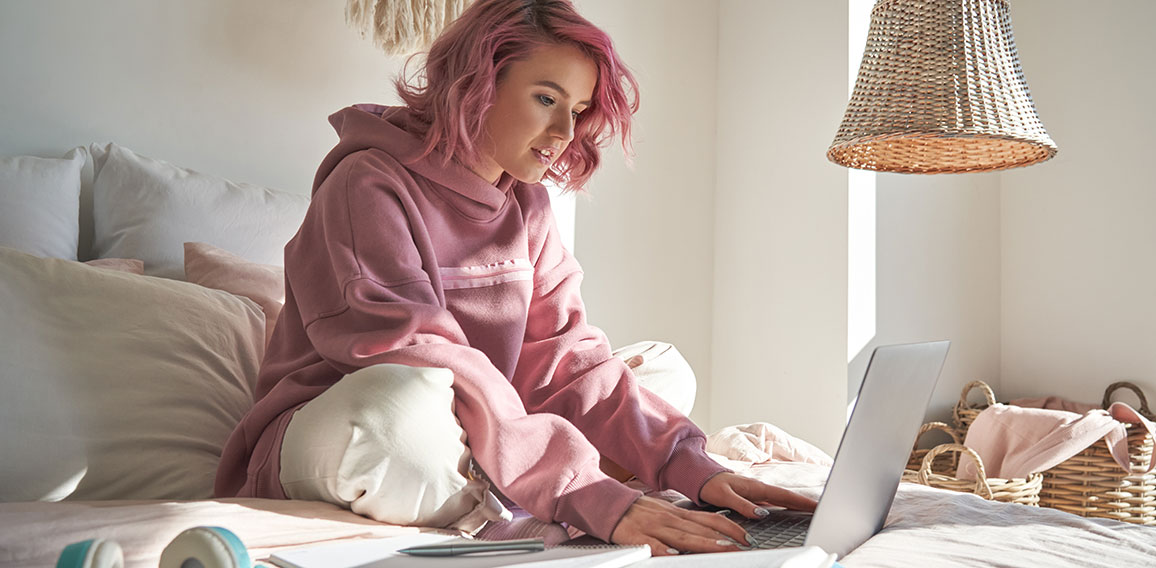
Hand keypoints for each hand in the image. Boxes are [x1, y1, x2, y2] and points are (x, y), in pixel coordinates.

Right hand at [609, 495, 752, 555]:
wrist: (608, 503)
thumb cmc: (637, 512)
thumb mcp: (665, 512)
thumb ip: (684, 521)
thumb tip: (706, 527)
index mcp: (678, 513)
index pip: (709, 518)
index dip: (730, 526)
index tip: (746, 535)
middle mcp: (670, 518)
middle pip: (701, 528)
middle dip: (724, 536)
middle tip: (744, 544)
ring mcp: (655, 527)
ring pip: (683, 536)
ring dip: (704, 543)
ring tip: (722, 548)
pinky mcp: (638, 538)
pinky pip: (653, 545)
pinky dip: (664, 550)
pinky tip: (674, 555)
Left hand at [699, 471, 817, 518]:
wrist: (700, 476)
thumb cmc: (711, 485)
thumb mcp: (725, 497)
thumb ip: (743, 505)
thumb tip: (761, 514)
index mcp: (756, 487)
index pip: (784, 496)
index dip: (802, 502)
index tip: (818, 507)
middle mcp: (759, 488)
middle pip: (787, 497)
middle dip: (805, 503)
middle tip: (823, 510)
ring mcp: (757, 491)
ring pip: (782, 498)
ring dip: (797, 503)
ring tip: (812, 510)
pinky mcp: (753, 495)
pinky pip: (773, 501)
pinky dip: (785, 504)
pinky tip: (789, 509)